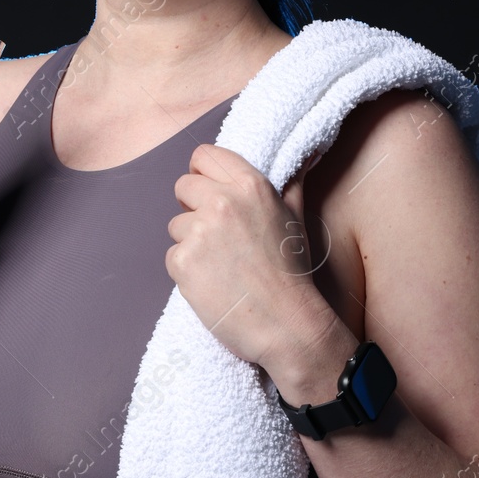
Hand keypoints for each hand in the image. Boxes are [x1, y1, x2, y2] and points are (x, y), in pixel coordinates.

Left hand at [166, 144, 328, 369]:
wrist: (286, 323)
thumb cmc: (291, 271)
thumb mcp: (295, 218)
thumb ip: (291, 182)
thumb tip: (306, 154)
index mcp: (249, 185)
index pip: (203, 155)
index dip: (203, 174)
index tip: (210, 192)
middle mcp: (221, 202)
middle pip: (183, 187)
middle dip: (194, 208)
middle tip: (219, 236)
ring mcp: (199, 231)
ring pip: (176, 225)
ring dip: (192, 243)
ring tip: (222, 265)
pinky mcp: (182, 261)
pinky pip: (172, 255)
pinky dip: (187, 270)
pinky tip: (213, 282)